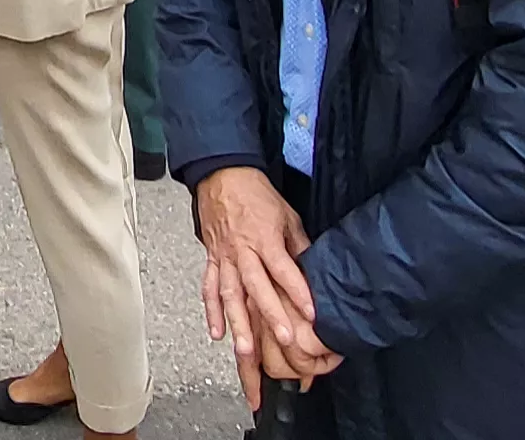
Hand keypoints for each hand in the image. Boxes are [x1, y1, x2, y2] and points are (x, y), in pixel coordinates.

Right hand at [193, 166, 339, 404]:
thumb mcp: (287, 216)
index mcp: (264, 238)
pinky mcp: (212, 259)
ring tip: (245, 350)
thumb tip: (315, 270)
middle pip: (256, 287)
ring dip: (237, 323)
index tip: (311, 313)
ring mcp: (224, 257)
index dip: (298, 291)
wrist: (222, 175)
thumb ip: (300, 246)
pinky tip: (217, 333)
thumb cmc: (256, 194)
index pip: (283, 269)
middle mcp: (242, 251)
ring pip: (229, 294)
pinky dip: (211, 311)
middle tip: (283, 338)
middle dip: (270, 314)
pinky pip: (209, 288)